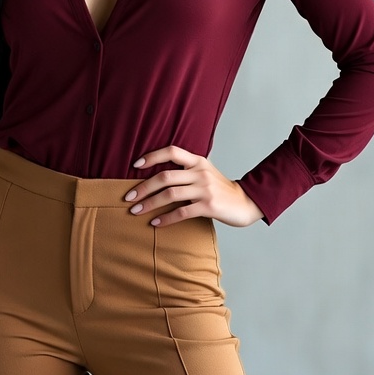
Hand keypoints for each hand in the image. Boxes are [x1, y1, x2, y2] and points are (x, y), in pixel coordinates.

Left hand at [124, 145, 263, 227]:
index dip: (152, 156)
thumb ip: (186, 170)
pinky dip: (165, 218)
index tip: (135, 165)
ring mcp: (204, 189)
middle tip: (128, 197)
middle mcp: (200, 172)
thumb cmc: (220, 189)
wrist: (245, 203)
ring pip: (170, 194)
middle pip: (165, 176)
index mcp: (198, 161)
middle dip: (143, 187)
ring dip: (149, 204)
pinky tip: (155, 223)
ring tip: (135, 211)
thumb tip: (156, 175)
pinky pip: (181, 212)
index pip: (171, 151)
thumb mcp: (205, 172)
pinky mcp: (208, 206)